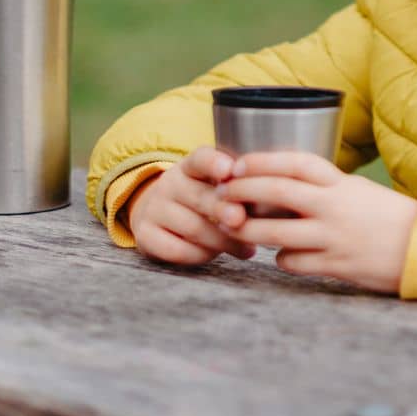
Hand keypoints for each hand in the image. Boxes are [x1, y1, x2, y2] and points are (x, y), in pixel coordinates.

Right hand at [127, 146, 258, 265]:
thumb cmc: (201, 201)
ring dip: (223, 241)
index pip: (200, 158)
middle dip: (224, 210)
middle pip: (199, 196)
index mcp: (190, 167)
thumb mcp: (215, 187)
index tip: (229, 170)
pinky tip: (216, 256)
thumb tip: (272, 200)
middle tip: (242, 220)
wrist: (157, 216)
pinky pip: (177, 249)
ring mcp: (154, 209)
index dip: (214, 163)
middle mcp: (169, 184)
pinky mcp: (145, 235)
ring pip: (192, 227)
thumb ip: (238, 190)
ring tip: (247, 248)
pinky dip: (200, 255)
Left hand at [216, 152, 416, 294]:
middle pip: (278, 192)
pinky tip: (282, 256)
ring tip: (233, 227)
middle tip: (221, 195)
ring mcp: (334, 237)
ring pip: (276, 232)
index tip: (237, 164)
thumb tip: (281, 186)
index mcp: (342, 183)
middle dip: (243, 191)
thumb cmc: (390, 217)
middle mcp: (335, 206)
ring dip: (249, 229)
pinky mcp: (336, 266)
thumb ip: (324, 188)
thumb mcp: (358, 191)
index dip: (262, 161)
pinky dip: (281, 259)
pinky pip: (294, 263)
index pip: (295, 162)